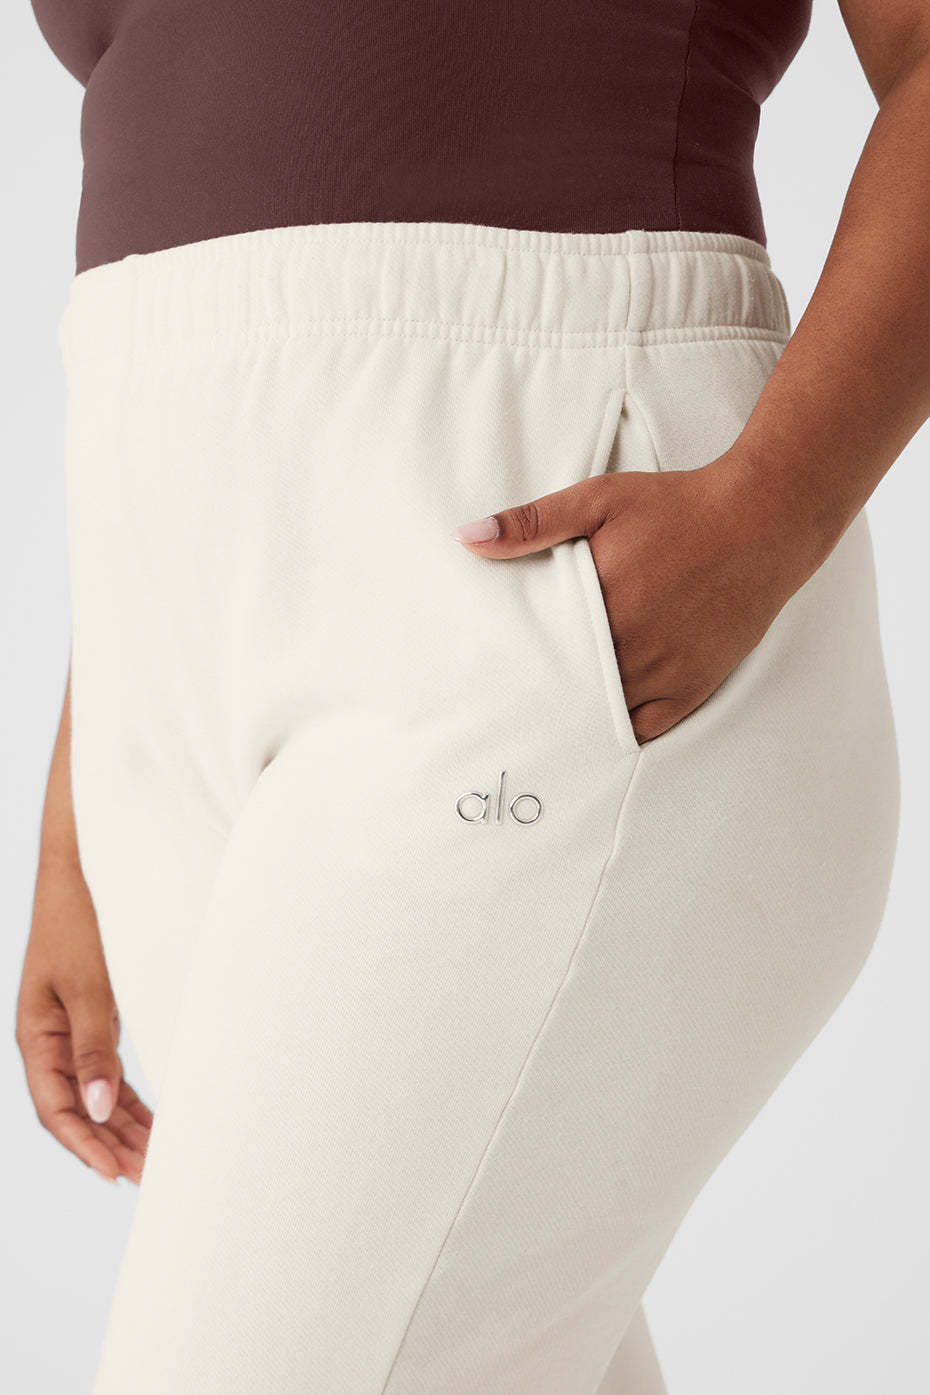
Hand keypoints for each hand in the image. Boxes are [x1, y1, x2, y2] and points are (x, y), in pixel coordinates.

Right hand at [16, 845, 151, 1184]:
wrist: (88, 869)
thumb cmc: (82, 919)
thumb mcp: (88, 986)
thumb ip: (94, 1047)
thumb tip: (99, 1108)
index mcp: (35, 1035)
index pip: (56, 1109)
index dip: (85, 1145)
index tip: (116, 1174)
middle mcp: (51, 1040)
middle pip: (78, 1108)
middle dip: (111, 1145)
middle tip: (150, 1176)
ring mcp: (73, 1031)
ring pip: (96, 1093)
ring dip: (124, 1126)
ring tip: (156, 1159)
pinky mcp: (95, 1017)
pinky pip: (109, 1071)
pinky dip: (130, 1097)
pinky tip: (152, 1118)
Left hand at [453, 452, 816, 743]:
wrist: (761, 519)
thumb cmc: (677, 505)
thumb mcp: (599, 499)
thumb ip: (532, 522)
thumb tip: (468, 538)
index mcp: (599, 601)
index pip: (538, 652)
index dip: (512, 667)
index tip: (490, 675)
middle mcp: (630, 644)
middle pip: (567, 690)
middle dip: (540, 697)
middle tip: (509, 710)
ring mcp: (665, 670)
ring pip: (603, 714)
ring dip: (576, 718)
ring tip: (545, 725)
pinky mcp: (695, 685)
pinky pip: (648, 728)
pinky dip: (622, 730)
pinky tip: (599, 729)